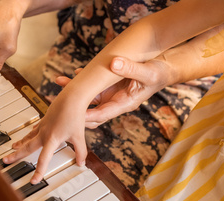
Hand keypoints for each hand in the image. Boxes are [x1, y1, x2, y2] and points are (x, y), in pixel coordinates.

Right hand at [2, 92, 87, 183]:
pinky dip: (30, 134)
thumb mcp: (80, 137)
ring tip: (13, 148)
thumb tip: (81, 163)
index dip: (38, 172)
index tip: (33, 181)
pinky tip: (28, 134)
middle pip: (28, 147)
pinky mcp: (45, 118)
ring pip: (29, 137)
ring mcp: (43, 125)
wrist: (72, 97)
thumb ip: (80, 152)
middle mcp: (44, 133)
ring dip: (21, 144)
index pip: (44, 160)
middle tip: (6, 160)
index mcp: (52, 139)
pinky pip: (35, 129)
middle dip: (16, 155)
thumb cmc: (75, 115)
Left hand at [55, 56, 170, 128]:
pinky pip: (93, 87)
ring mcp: (111, 94)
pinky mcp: (110, 85)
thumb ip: (131, 68)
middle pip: (91, 110)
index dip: (85, 115)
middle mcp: (115, 102)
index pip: (101, 114)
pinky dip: (83, 82)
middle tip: (59, 101)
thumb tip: (114, 63)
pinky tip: (74, 74)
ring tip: (60, 82)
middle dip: (75, 107)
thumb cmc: (159, 73)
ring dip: (76, 93)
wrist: (165, 69)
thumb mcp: (148, 71)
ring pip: (89, 98)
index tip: (71, 113)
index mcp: (124, 104)